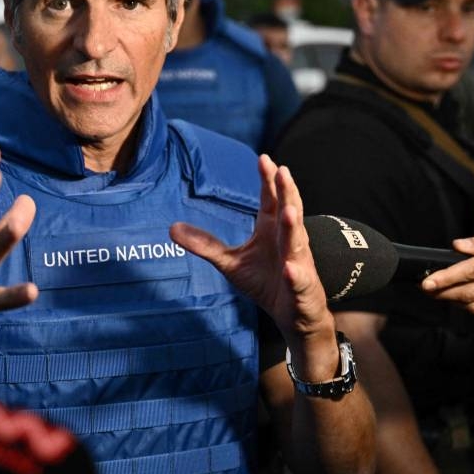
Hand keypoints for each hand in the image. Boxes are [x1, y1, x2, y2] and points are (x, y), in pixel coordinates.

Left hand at [170, 154, 331, 342]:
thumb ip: (206, 244)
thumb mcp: (230, 262)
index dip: (268, 181)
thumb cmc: (265, 282)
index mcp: (272, 230)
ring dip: (293, 227)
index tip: (264, 159)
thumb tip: (171, 227)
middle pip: (289, 212)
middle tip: (283, 171)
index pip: (271, 200)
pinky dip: (295, 275)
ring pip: (297, 242)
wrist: (293, 315)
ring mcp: (299, 264)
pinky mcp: (302, 288)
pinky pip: (298, 280)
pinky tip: (289, 269)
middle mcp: (288, 242)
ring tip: (288, 212)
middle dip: (287, 192)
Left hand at [420, 222, 473, 312]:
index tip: (428, 281)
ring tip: (436, 293)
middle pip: (472, 291)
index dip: (447, 277)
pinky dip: (470, 305)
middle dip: (444, 292)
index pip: (473, 270)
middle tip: (424, 288)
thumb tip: (458, 245)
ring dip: (454, 301)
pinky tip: (458, 297)